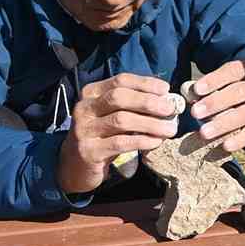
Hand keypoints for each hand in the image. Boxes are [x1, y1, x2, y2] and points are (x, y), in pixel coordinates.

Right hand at [57, 73, 181, 194]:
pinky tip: (156, 142)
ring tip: (170, 129)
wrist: (74, 166)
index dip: (145, 83)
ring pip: (121, 120)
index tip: (166, 89)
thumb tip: (166, 98)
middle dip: (148, 102)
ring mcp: (84, 130)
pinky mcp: (88, 151)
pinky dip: (142, 141)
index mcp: (91, 93)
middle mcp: (85, 108)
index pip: (120, 80)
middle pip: (119, 97)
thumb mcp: (111, 114)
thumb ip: (132, 104)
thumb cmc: (101, 135)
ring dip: (150, 123)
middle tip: (170, 109)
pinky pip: (120, 143)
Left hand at [189, 58, 244, 152]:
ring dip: (224, 123)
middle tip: (195, 112)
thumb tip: (187, 92)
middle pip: (241, 91)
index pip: (234, 69)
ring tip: (204, 132)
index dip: (215, 79)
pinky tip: (225, 145)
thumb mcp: (223, 80)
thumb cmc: (234, 86)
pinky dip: (240, 139)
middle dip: (216, 102)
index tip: (196, 90)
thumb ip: (205, 86)